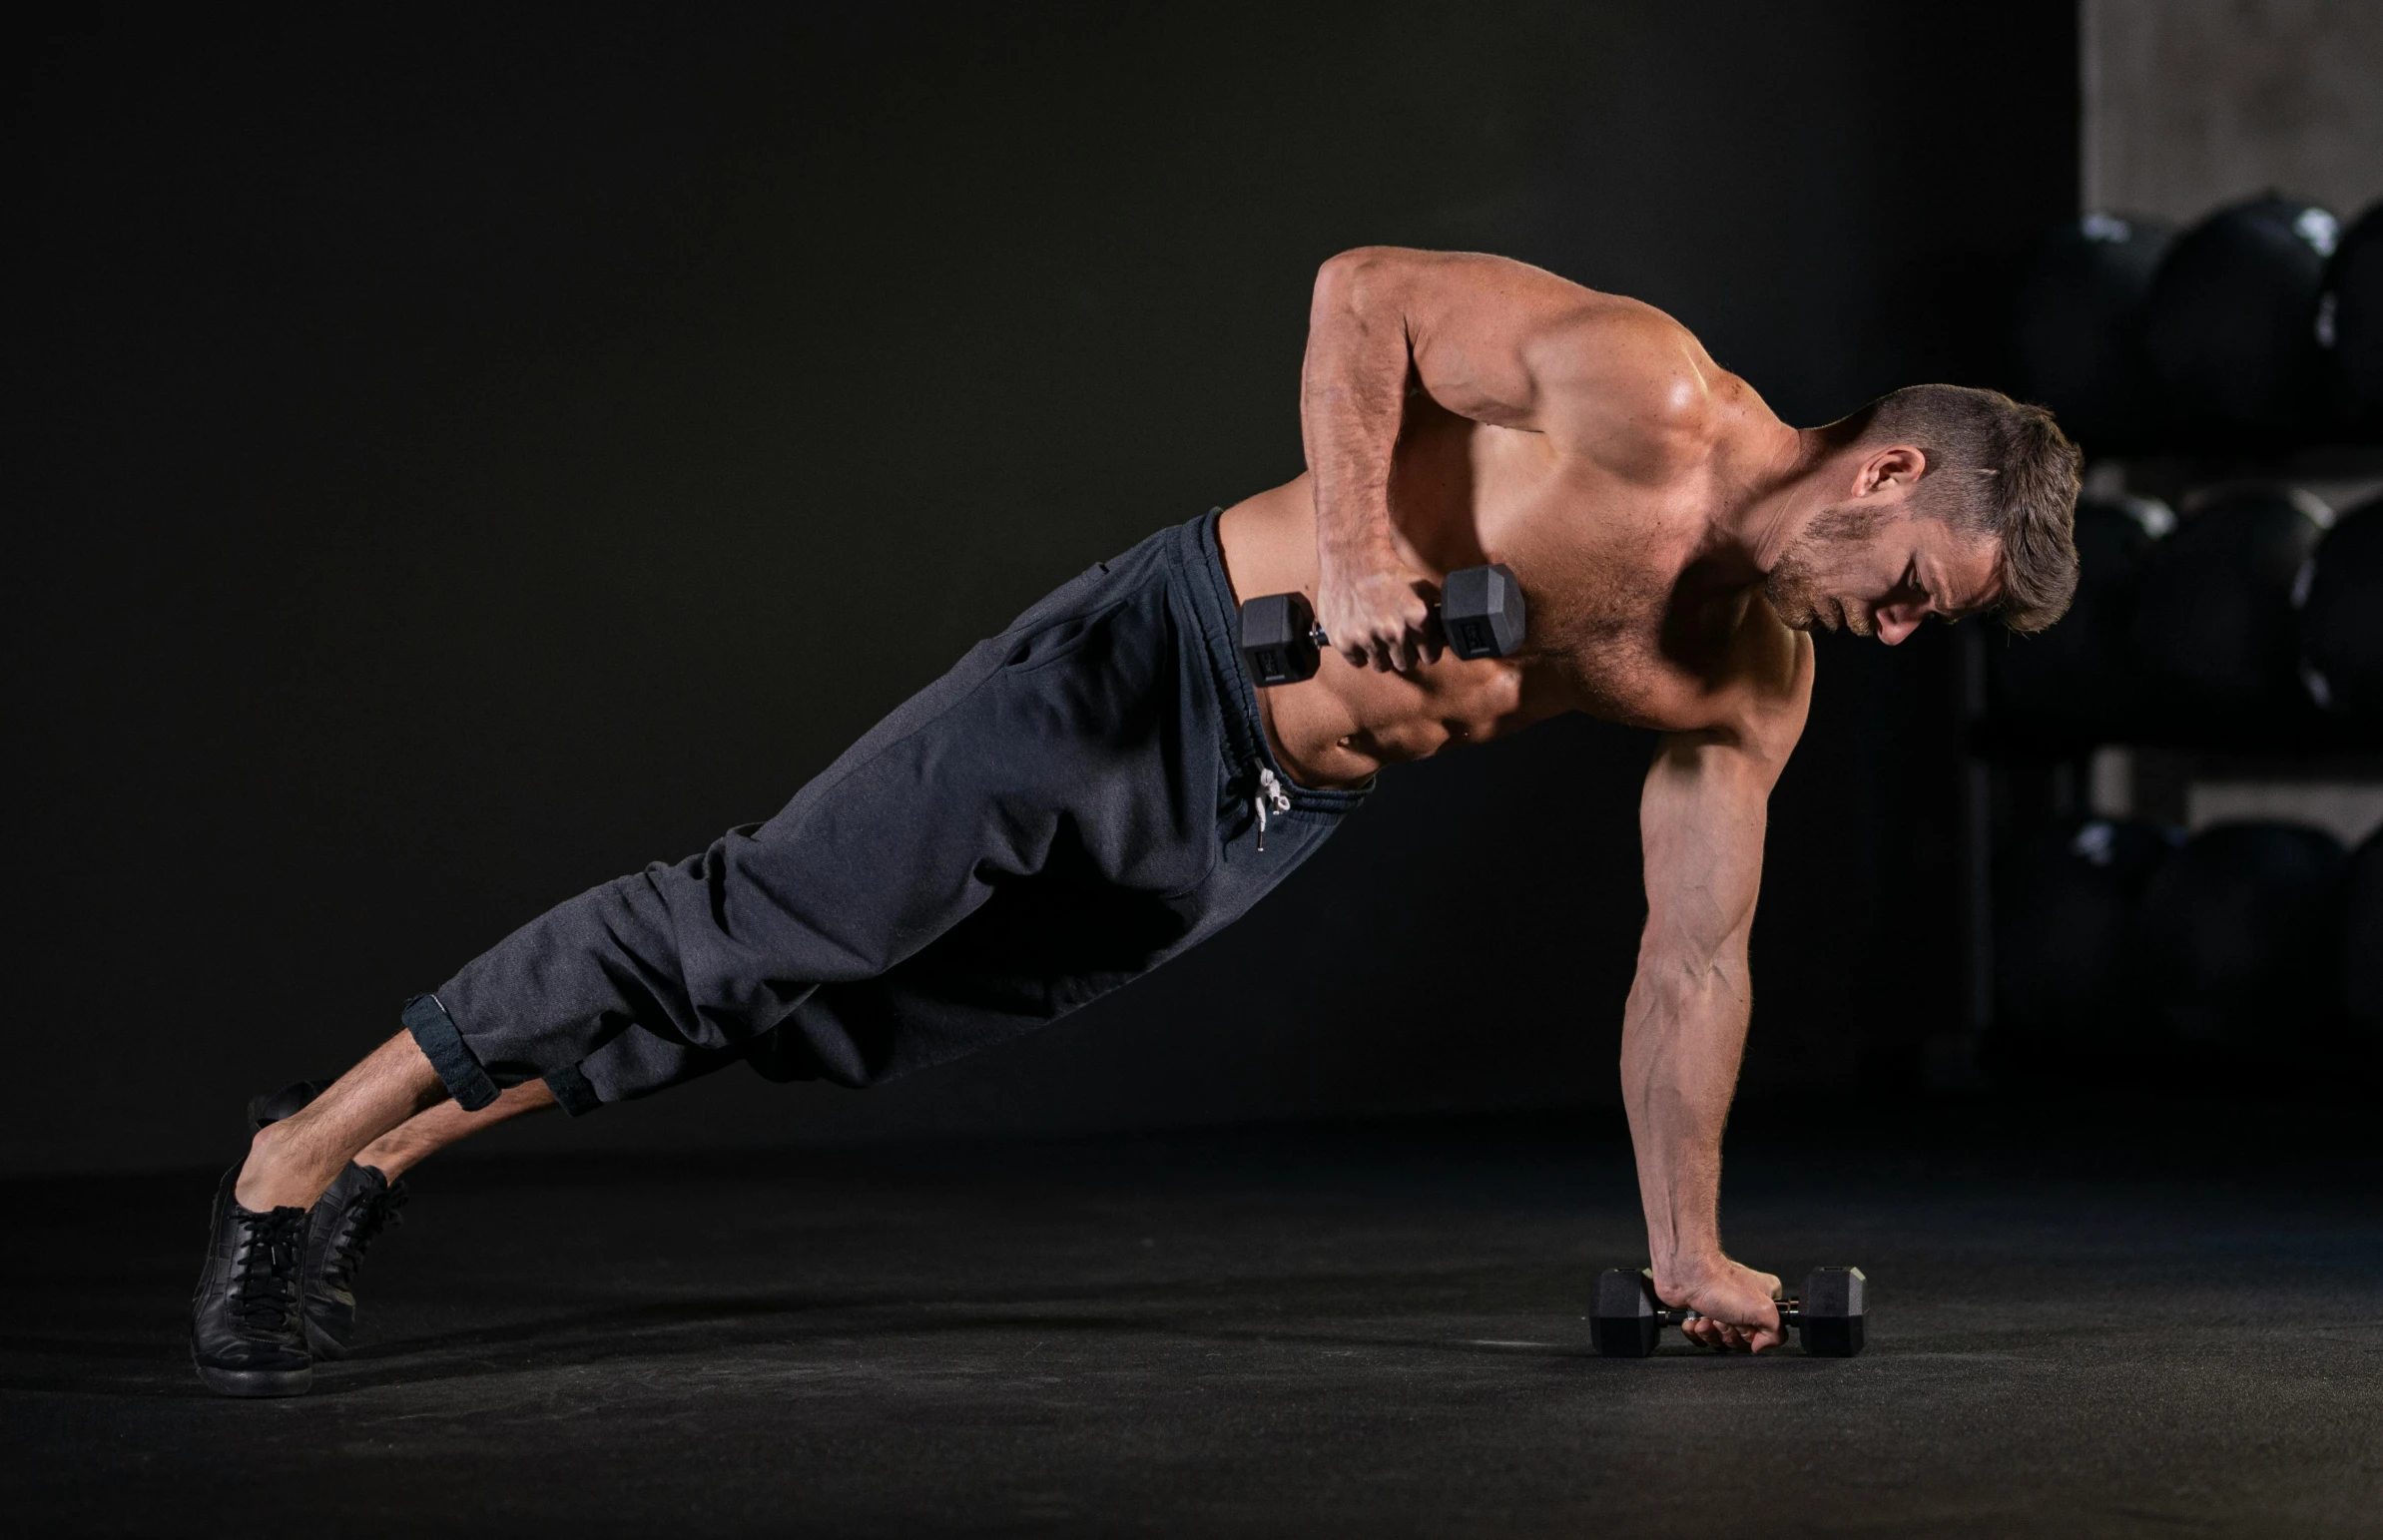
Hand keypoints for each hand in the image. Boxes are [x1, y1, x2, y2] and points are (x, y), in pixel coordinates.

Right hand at [1317, 553, 1440, 672]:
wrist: (1353, 557)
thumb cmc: (1388, 572)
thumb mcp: (1422, 587)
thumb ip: (1438, 612)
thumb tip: (1450, 633)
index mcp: (1417, 618)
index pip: (1430, 657)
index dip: (1425, 649)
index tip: (1419, 643)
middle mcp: (1394, 631)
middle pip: (1406, 664)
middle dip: (1404, 653)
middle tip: (1395, 636)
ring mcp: (1367, 638)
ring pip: (1382, 666)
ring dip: (1382, 654)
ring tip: (1378, 634)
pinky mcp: (1344, 641)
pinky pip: (1359, 662)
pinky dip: (1360, 652)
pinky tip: (1361, 633)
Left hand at [1658, 1258, 1786, 1353]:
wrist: (1686, 1274)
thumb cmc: (1720, 1284)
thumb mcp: (1763, 1310)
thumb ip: (1776, 1333)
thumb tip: (1762, 1346)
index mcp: (1764, 1300)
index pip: (1766, 1333)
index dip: (1752, 1336)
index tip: (1745, 1326)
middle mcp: (1744, 1305)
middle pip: (1741, 1341)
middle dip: (1728, 1335)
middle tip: (1723, 1319)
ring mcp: (1721, 1309)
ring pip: (1719, 1341)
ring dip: (1710, 1333)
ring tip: (1705, 1319)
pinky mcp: (1700, 1314)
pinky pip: (1700, 1337)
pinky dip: (1695, 1332)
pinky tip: (1694, 1320)